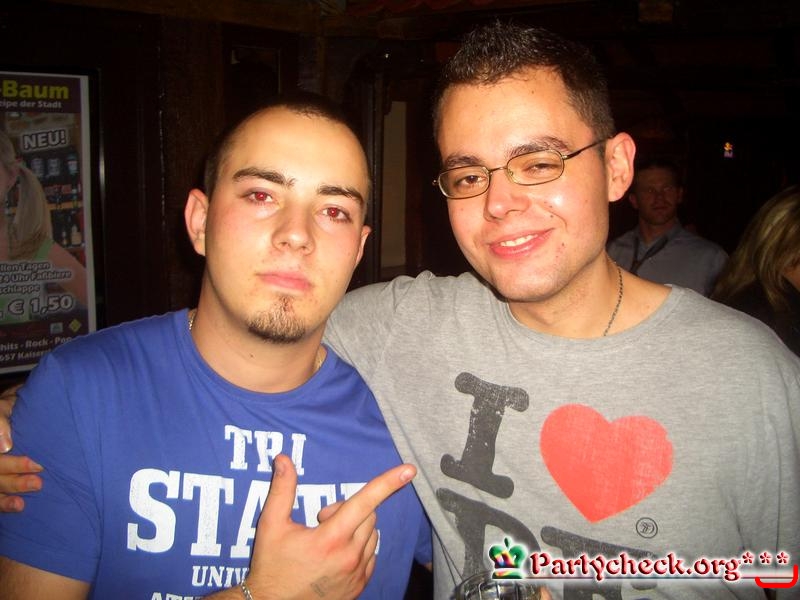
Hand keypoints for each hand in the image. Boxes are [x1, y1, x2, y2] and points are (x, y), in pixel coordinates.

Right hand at [0, 383, 42, 512]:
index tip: (37, 465)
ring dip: (9, 494)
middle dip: (15, 481)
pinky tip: (19, 507)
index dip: (14, 465)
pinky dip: (4, 503)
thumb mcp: (4, 407)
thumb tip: (5, 445)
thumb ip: (1, 421)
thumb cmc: (10, 409)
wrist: (13, 412)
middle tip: (38, 483)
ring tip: (23, 503)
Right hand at [245, 454, 415, 599]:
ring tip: (327, 539)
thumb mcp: (271, 526)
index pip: (365, 502)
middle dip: (348, 509)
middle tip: (321, 520)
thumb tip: (284, 459)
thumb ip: (282, 490)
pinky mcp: (359, 585)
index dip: (387, 483)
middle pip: (368, 515)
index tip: (409, 470)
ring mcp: (357, 574)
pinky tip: (337, 553)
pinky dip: (360, 546)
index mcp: (331, 539)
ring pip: (372, 535)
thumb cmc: (271, 566)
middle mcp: (350, 557)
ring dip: (356, 528)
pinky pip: (371, 555)